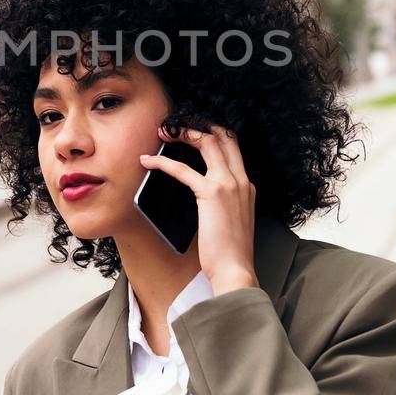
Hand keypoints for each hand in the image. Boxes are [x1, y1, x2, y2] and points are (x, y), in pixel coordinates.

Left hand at [139, 121, 258, 293]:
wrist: (236, 270)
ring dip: (184, 133)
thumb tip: (203, 199)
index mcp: (246, 186)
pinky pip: (183, 169)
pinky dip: (163, 162)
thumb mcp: (232, 221)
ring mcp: (229, 184)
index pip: (233, 147)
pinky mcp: (211, 193)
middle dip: (199, 125)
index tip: (194, 130)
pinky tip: (149, 161)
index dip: (214, 133)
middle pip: (224, 136)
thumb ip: (223, 204)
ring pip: (208, 142)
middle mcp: (241, 180)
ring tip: (163, 131)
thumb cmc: (230, 253)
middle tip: (177, 124)